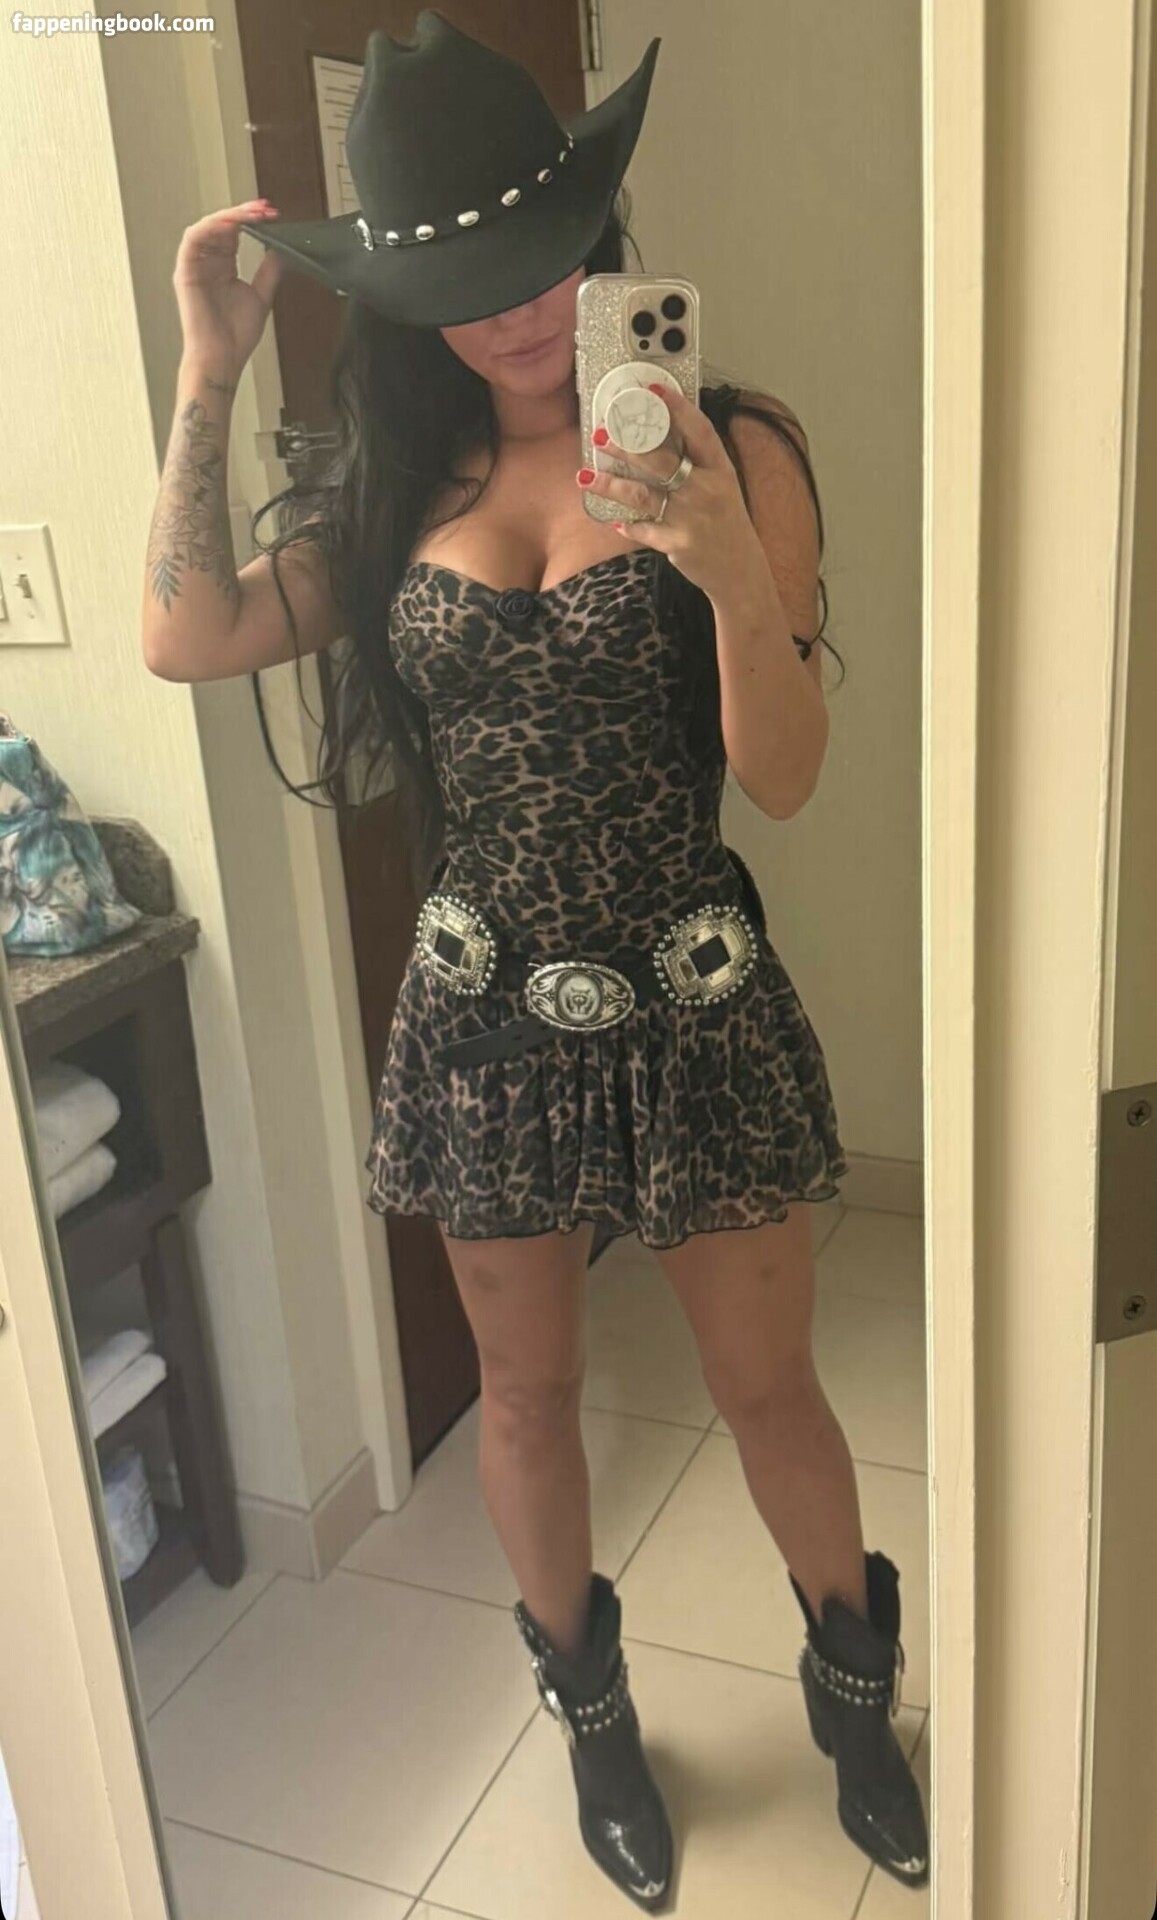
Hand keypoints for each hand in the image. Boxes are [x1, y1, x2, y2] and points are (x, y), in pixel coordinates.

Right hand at [173, 201, 285, 383]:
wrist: (222, 358)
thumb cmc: (236, 336)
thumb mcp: (261, 297)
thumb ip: (268, 272)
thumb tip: (279, 250)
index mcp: (224, 267)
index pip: (236, 233)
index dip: (253, 221)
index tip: (273, 215)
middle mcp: (208, 263)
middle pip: (223, 226)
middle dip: (245, 213)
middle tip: (266, 208)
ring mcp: (195, 266)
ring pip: (208, 227)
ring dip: (230, 216)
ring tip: (252, 213)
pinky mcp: (185, 271)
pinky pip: (193, 239)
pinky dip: (211, 226)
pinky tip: (231, 223)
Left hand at [576, 384, 766, 602]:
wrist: (739, 570)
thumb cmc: (727, 524)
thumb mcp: (723, 487)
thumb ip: (698, 464)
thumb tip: (660, 439)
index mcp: (720, 470)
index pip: (699, 431)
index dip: (677, 408)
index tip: (653, 390)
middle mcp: (706, 489)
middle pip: (661, 460)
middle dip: (627, 447)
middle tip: (602, 435)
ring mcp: (691, 517)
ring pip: (643, 495)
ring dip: (612, 485)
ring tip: (587, 476)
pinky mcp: (677, 543)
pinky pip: (644, 529)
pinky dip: (628, 525)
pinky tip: (614, 520)